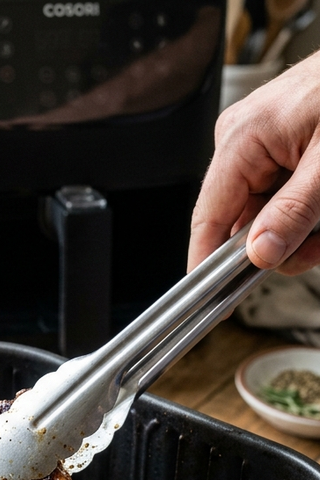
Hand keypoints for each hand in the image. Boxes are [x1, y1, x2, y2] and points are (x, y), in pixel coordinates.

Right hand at [188, 50, 319, 275]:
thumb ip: (294, 212)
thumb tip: (259, 253)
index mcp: (241, 140)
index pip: (208, 218)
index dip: (207, 266)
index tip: (213, 303)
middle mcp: (242, 143)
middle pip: (242, 223)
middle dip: (282, 244)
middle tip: (317, 247)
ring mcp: (260, 147)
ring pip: (267, 216)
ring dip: (302, 231)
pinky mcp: (281, 150)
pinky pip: (283, 199)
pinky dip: (307, 213)